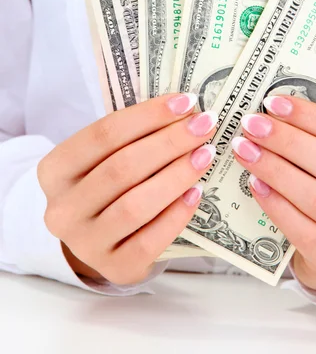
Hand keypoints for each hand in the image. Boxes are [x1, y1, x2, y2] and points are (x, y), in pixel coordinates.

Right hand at [37, 94, 216, 284]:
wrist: (100, 238)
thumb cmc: (108, 186)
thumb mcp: (104, 158)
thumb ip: (133, 135)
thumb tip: (184, 110)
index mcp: (55, 170)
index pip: (103, 134)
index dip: (148, 115)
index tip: (186, 101)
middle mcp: (63, 209)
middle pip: (122, 167)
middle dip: (169, 142)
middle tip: (204, 125)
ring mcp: (85, 243)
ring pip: (135, 204)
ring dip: (176, 175)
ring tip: (205, 154)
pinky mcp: (114, 268)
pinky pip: (149, 241)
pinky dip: (176, 214)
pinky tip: (197, 192)